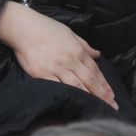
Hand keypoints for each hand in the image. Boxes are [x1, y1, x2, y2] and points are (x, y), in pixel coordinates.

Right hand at [0, 2, 117, 109]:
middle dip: (102, 94)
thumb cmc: (46, 28)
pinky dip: (66, 94)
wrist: (23, 27)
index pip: (95, 70)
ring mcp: (56, 68)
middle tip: (112, 106)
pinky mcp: (42, 74)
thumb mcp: (70, 33)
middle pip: (89, 80)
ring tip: (98, 108)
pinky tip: (74, 102)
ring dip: (89, 97)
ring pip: (77, 85)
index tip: (111, 96)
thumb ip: (85, 46)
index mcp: (77, 51)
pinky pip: (57, 86)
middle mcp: (69, 60)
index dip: (104, 84)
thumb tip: (97, 54)